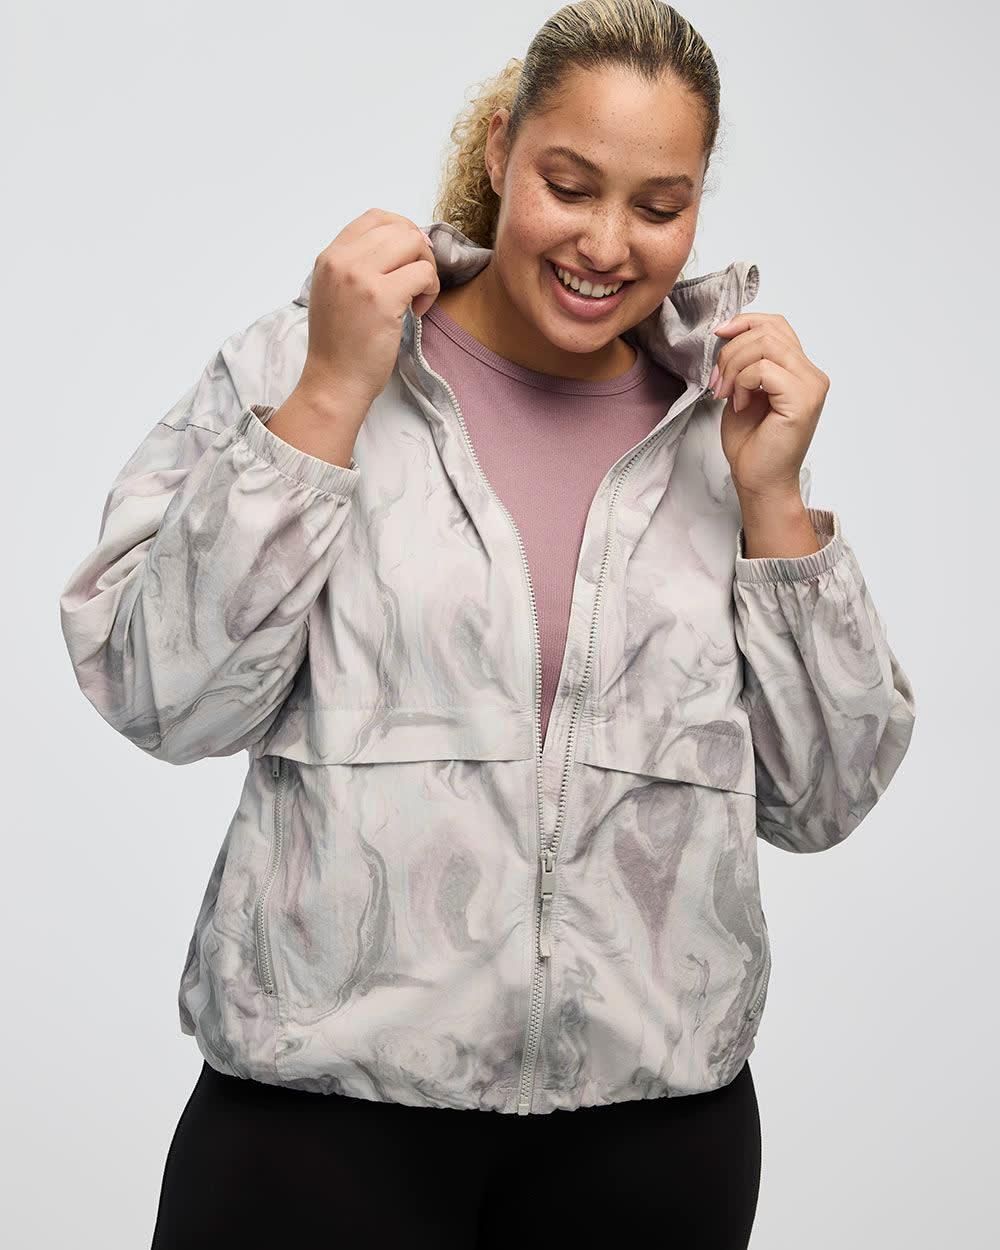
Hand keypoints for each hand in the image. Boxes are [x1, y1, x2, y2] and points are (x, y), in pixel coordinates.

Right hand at [297, 208, 439, 414]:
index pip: (375, 217)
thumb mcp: (335, 293)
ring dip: (426, 270)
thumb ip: (357, 265)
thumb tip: (402, 243)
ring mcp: (361, 277)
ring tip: (416, 297)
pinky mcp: (382, 299)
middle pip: (400, 228)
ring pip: (414, 245)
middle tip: (417, 283)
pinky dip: (430, 291)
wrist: (334, 382)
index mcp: (330, 256)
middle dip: (419, 253)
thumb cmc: (340, 345)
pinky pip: (424, 274)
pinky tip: (417, 311)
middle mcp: (342, 261)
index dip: (403, 230)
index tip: (410, 258)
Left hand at [710, 312, 828, 503]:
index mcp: (800, 370)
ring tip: (726, 394)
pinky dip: (743, 383)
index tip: (719, 335)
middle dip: (731, 353)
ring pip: (765, 345)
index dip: (745, 322)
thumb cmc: (752, 443)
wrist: (759, 480)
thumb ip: (746, 362)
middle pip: (767, 332)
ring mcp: (811, 386)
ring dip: (734, 367)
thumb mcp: (743, 391)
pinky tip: (740, 405)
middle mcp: (812, 374)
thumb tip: (729, 334)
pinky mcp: (803, 400)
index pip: (776, 325)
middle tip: (717, 384)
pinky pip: (764, 369)